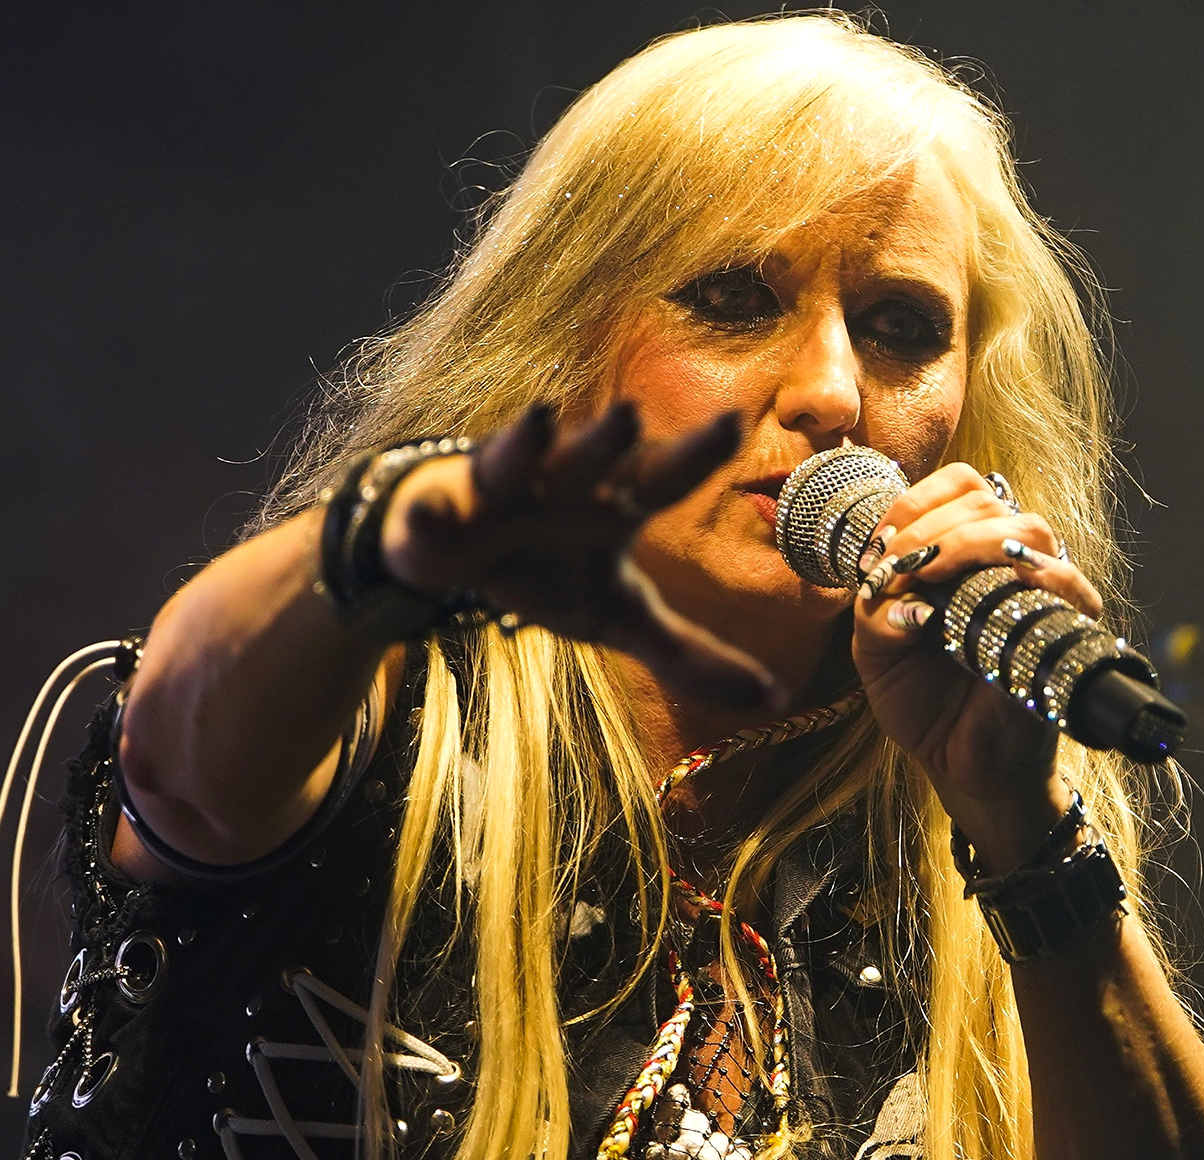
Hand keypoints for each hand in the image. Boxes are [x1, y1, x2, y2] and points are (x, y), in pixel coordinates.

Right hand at [380, 401, 780, 711]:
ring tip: (540, 421)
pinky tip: (427, 518)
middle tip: (632, 414)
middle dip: (608, 438)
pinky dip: (428, 517)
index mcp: (614, 503)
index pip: (664, 475)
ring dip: (525, 444)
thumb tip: (777, 700)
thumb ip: (691, 654)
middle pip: (591, 457)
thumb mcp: (621, 618)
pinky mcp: (439, 510)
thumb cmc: (551, 571)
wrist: (456, 558)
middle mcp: (562, 482)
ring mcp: (500, 489)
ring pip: (515, 460)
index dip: (696, 452)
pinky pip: (432, 513)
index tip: (732, 425)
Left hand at [850, 463, 1102, 870]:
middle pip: (985, 500)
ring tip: (931, 573)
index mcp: (963, 551)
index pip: (957, 487)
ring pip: (1024, 529)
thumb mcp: (877, 649)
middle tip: (895, 569)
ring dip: (969, 542)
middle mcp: (1005, 561)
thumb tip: (906, 593)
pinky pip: (1068, 585)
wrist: (959, 762)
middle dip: (929, 527)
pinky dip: (1036, 576)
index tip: (878, 547)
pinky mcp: (1068, 629)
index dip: (914, 503)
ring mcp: (1040, 591)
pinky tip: (1001, 583)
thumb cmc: (922, 699)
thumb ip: (876, 610)